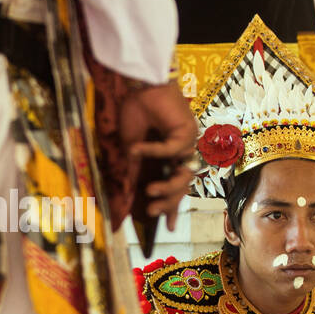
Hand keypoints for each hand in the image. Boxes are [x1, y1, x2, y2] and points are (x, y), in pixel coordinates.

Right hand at [120, 81, 197, 230]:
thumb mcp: (130, 146)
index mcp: (169, 157)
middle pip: (182, 186)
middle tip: (151, 211)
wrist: (140, 86)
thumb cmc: (136, 111)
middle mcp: (182, 153)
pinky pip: (171, 152)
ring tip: (150, 192)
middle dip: (168, 203)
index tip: (168, 227)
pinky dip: (154, 152)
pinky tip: (137, 148)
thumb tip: (126, 193)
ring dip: (168, 188)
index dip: (172, 207)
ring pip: (185, 175)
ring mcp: (188, 143)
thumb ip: (133, 169)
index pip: (175, 187)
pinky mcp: (189, 132)